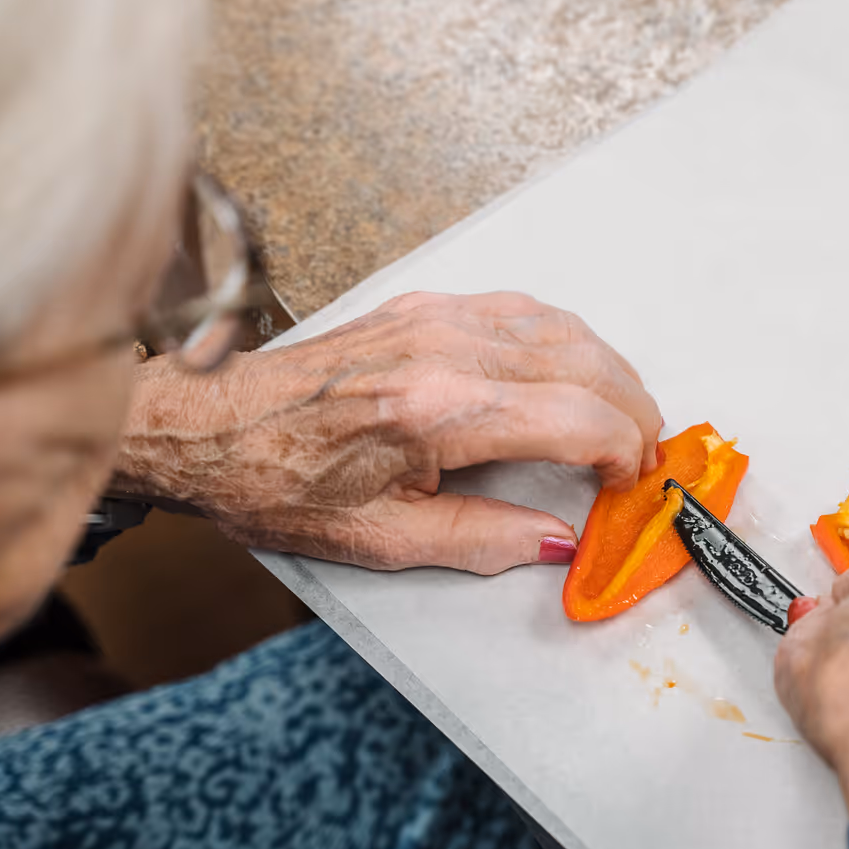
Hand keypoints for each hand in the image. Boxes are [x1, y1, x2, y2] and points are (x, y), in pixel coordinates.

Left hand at [110, 292, 661, 573]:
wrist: (205, 426)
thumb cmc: (275, 482)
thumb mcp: (380, 540)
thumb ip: (482, 540)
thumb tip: (556, 543)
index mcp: (438, 411)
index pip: (578, 418)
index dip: (625, 453)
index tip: (629, 483)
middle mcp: (445, 349)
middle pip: (586, 364)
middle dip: (633, 411)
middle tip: (643, 456)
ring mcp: (434, 317)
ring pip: (561, 327)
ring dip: (606, 371)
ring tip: (619, 417)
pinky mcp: (421, 305)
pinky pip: (519, 310)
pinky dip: (562, 341)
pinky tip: (566, 374)